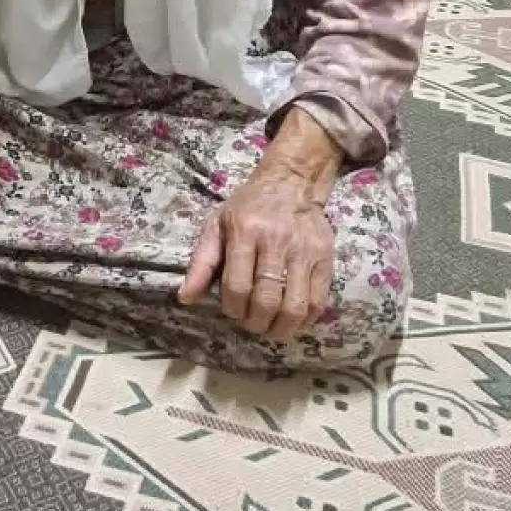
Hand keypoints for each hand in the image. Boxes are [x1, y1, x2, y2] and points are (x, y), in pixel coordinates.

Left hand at [179, 169, 335, 340]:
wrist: (291, 182)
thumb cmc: (248, 207)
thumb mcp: (217, 225)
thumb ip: (201, 262)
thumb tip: (185, 297)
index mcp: (245, 232)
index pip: (237, 286)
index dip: (232, 309)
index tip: (232, 311)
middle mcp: (276, 241)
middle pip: (267, 300)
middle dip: (255, 323)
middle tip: (251, 324)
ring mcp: (305, 251)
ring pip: (295, 306)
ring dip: (281, 328)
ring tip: (272, 328)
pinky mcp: (326, 258)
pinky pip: (319, 301)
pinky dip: (305, 320)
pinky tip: (293, 319)